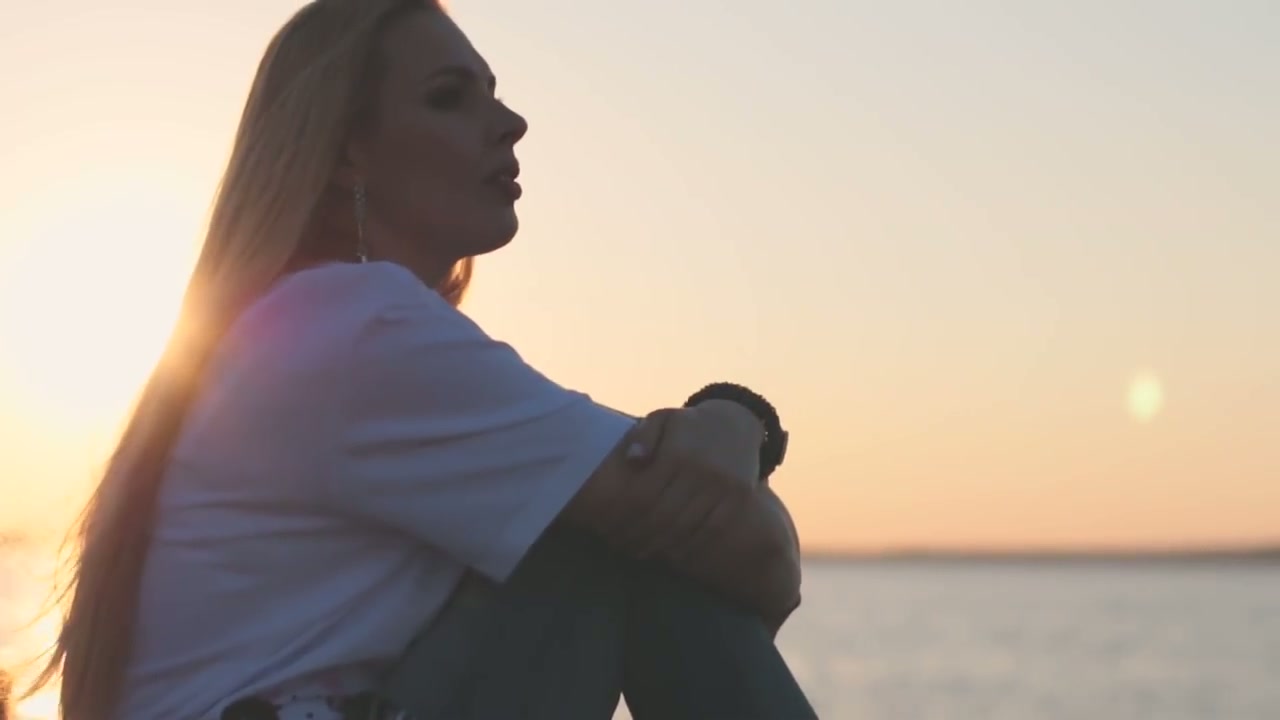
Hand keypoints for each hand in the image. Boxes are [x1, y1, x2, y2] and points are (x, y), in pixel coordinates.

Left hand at [614, 402, 763, 556]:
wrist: (736, 422)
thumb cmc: (688, 425)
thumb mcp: (663, 419)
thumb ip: (644, 437)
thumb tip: (632, 460)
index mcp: (678, 452)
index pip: (643, 495)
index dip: (622, 517)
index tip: (606, 528)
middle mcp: (702, 470)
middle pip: (662, 517)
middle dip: (637, 536)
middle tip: (619, 545)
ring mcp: (723, 486)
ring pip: (685, 528)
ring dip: (658, 546)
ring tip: (638, 552)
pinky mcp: (739, 497)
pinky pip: (711, 530)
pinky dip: (688, 546)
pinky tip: (670, 554)